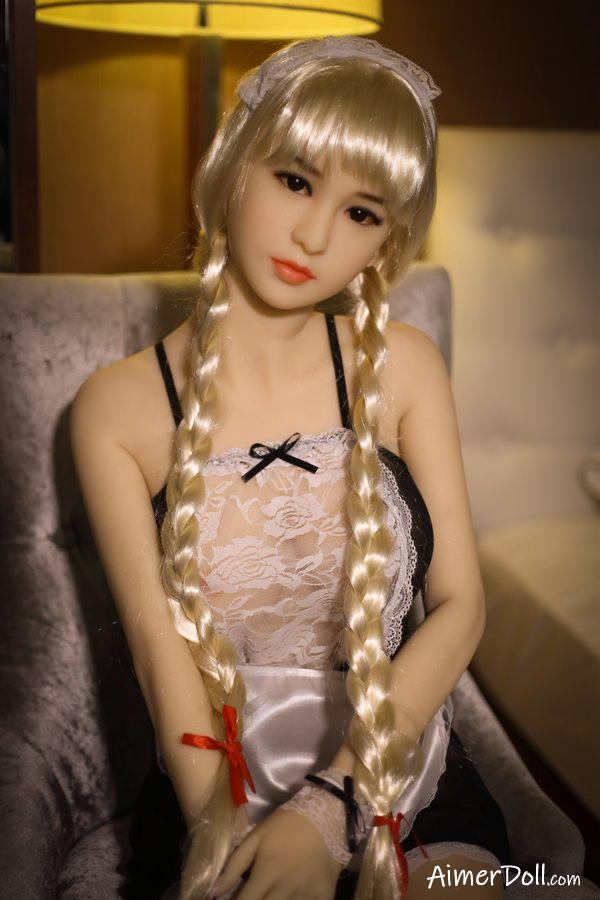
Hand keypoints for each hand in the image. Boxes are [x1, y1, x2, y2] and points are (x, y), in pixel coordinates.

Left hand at [211, 807, 344, 899]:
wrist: (328, 816)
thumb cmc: (287, 825)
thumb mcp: (257, 837)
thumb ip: (235, 865)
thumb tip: (214, 893)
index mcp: (267, 873)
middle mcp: (285, 888)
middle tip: (256, 897)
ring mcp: (306, 895)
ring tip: (272, 895)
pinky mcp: (324, 897)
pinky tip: (293, 896)